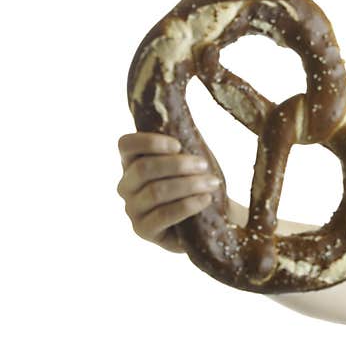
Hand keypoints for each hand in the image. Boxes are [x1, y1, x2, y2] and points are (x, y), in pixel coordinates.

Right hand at [117, 132, 219, 252]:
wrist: (208, 219)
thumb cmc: (197, 183)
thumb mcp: (189, 160)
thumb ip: (182, 145)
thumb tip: (183, 121)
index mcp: (132, 163)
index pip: (126, 145)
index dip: (149, 142)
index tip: (178, 145)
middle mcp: (126, 186)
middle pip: (143, 169)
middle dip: (178, 165)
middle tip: (204, 165)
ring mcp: (132, 210)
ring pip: (155, 192)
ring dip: (188, 185)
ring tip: (212, 183)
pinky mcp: (143, 231)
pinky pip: (163, 215)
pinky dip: (188, 205)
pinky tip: (206, 199)